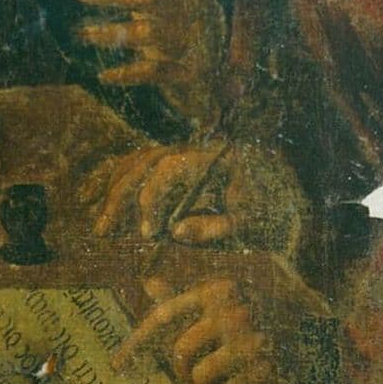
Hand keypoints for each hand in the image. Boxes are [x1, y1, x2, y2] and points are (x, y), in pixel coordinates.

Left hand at [69, 0, 225, 127]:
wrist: (216, 84)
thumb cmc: (181, 31)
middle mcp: (189, 12)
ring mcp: (188, 43)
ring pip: (147, 33)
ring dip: (110, 33)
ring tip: (83, 33)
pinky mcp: (186, 74)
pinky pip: (153, 72)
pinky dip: (127, 73)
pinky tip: (104, 75)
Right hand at [81, 141, 307, 258]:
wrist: (281, 195)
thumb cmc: (268, 212)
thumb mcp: (251, 225)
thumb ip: (216, 228)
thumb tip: (175, 232)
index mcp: (213, 159)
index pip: (170, 170)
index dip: (154, 201)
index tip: (148, 233)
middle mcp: (192, 150)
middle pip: (145, 163)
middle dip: (121, 197)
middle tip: (104, 231)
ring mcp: (181, 155)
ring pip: (137, 163)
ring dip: (114, 193)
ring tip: (102, 227)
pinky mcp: (175, 166)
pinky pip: (140, 168)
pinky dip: (120, 185)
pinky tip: (104, 207)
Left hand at [114, 278, 287, 383]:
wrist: (325, 336)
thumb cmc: (268, 315)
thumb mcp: (232, 294)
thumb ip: (190, 294)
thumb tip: (147, 283)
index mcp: (219, 289)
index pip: (164, 316)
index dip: (136, 342)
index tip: (118, 365)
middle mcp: (232, 311)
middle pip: (180, 353)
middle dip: (182, 376)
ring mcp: (250, 340)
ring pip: (200, 378)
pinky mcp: (266, 368)